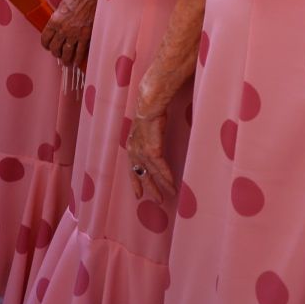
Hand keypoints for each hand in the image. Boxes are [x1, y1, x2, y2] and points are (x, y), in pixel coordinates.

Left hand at [38, 0, 94, 69]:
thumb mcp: (62, 7)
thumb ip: (59, 18)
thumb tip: (58, 26)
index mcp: (54, 21)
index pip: (45, 38)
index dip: (46, 45)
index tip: (48, 46)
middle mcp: (62, 30)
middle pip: (55, 47)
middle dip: (55, 53)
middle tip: (58, 54)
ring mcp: (74, 34)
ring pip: (66, 53)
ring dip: (65, 59)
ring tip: (66, 62)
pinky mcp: (86, 36)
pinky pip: (80, 51)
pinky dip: (78, 58)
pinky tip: (77, 62)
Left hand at [125, 85, 176, 205]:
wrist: (150, 102)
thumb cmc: (150, 110)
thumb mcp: (145, 126)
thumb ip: (148, 137)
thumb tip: (155, 140)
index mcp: (132, 144)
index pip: (132, 168)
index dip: (135, 181)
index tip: (138, 194)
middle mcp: (134, 150)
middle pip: (141, 174)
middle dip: (149, 188)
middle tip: (157, 201)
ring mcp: (142, 151)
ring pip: (153, 174)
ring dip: (162, 186)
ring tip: (169, 195)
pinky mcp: (152, 150)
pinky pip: (161, 168)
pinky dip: (167, 177)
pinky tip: (173, 185)